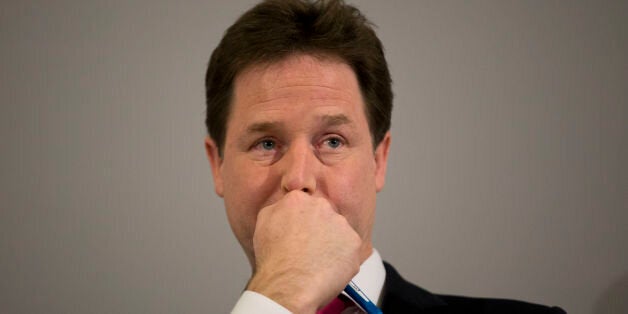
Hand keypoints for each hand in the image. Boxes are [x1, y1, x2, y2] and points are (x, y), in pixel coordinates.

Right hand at [246, 191, 361, 312]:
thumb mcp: (263, 224)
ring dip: (332, 243)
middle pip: (324, 216)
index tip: (301, 234)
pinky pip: (350, 248)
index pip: (306, 205)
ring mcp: (340, 223)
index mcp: (298, 200)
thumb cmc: (274, 261)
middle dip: (319, 230)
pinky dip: (343, 258)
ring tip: (318, 261)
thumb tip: (286, 207)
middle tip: (309, 250)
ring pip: (339, 232)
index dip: (303, 222)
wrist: (289, 285)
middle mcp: (321, 207)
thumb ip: (278, 209)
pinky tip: (328, 268)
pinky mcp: (354, 241)